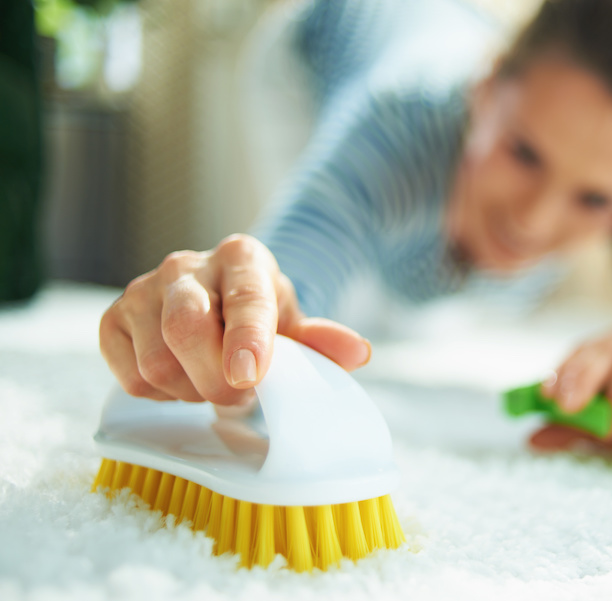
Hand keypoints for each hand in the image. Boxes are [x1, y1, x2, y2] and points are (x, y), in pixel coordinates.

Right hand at [99, 234, 370, 405]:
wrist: (215, 299)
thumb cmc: (258, 314)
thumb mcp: (294, 322)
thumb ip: (322, 340)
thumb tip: (358, 353)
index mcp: (242, 258)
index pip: (244, 298)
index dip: (247, 339)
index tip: (249, 375)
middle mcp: (186, 266)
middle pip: (187, 329)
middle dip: (217, 379)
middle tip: (241, 394)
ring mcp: (142, 290)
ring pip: (158, 363)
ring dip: (192, 390)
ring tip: (212, 379)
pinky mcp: (112, 320)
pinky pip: (131, 378)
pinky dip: (162, 393)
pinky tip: (182, 377)